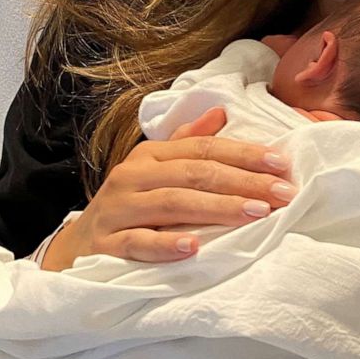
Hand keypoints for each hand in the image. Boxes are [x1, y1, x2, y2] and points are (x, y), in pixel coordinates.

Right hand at [42, 107, 295, 270]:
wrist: (76, 247)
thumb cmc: (130, 205)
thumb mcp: (155, 169)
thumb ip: (187, 142)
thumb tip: (222, 111)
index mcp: (152, 155)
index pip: (205, 148)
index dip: (245, 154)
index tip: (282, 164)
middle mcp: (134, 176)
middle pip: (195, 173)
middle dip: (244, 182)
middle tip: (282, 193)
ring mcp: (118, 209)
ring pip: (172, 204)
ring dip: (218, 209)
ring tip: (255, 214)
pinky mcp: (106, 245)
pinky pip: (138, 243)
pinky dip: (166, 245)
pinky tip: (194, 247)